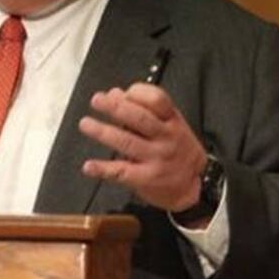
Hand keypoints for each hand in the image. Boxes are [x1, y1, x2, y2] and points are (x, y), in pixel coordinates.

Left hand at [78, 83, 206, 213]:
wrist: (193, 185)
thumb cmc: (176, 148)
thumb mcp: (167, 124)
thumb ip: (142, 108)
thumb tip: (113, 93)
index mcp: (172, 120)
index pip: (158, 100)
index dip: (137, 93)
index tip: (118, 92)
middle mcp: (166, 137)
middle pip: (140, 119)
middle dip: (115, 108)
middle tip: (96, 100)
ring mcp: (156, 158)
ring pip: (127, 142)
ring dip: (103, 132)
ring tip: (86, 124)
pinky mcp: (147, 178)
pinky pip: (122, 172)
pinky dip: (103, 169)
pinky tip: (89, 166)